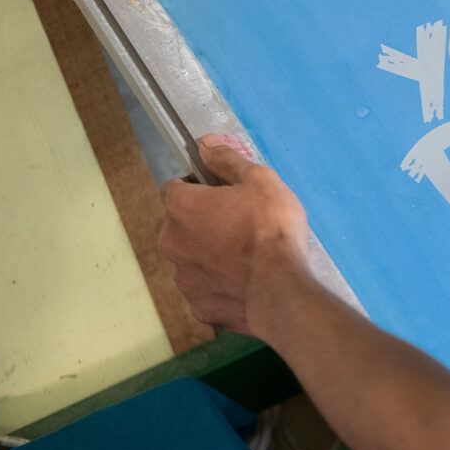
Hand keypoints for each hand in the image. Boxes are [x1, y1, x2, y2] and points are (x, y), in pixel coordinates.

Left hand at [159, 135, 314, 336]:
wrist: (279, 289)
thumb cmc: (269, 228)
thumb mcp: (259, 182)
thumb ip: (227, 161)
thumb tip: (204, 143)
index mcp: (181, 208)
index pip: (174, 189)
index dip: (197, 188)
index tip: (223, 193)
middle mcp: (170, 242)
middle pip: (179, 225)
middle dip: (201, 223)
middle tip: (239, 225)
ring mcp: (182, 278)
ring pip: (190, 259)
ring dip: (208, 255)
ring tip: (245, 258)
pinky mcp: (197, 306)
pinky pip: (205, 289)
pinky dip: (219, 285)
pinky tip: (245, 283)